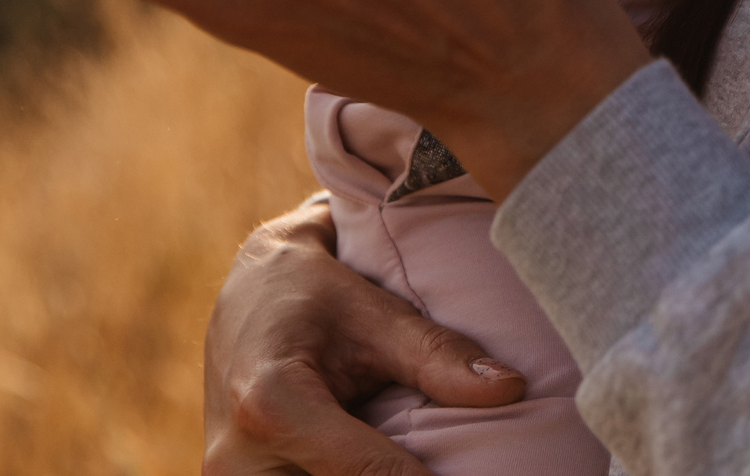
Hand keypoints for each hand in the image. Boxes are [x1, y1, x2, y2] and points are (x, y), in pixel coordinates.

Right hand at [203, 196, 527, 475]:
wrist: (245, 292)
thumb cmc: (314, 293)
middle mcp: (237, 458)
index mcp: (270, 403)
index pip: (368, 474)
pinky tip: (384, 468)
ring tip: (422, 464)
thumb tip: (511, 387)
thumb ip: (438, 356)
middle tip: (450, 468)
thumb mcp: (376, 314)